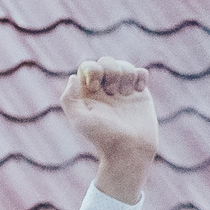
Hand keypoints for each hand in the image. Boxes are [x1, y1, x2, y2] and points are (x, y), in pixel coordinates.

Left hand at [60, 58, 155, 203]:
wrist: (131, 148)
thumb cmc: (103, 137)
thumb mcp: (80, 120)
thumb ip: (69, 99)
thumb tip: (72, 77)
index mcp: (87, 94)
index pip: (87, 66)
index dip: (92, 70)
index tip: (95, 85)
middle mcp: (103, 90)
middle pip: (106, 61)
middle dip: (111, 71)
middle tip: (111, 92)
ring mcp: (122, 90)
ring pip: (124, 65)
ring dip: (126, 75)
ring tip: (125, 95)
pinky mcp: (139, 92)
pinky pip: (140, 71)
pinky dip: (140, 77)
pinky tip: (138, 91)